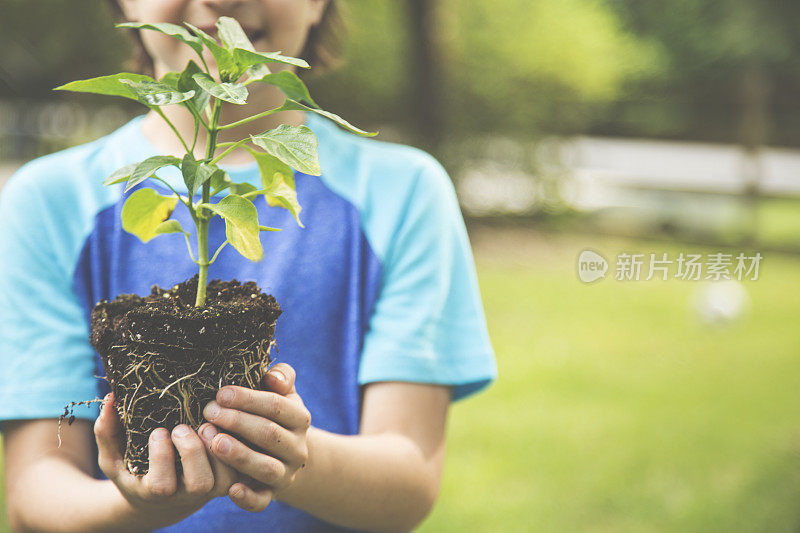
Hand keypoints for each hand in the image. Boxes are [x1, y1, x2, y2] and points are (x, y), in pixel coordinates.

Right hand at [94, 393, 238, 526]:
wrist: (162, 498)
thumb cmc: (134, 468)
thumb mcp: (113, 455)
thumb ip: (106, 430)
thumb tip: (112, 397)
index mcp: (156, 491)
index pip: (161, 485)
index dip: (161, 457)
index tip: (158, 432)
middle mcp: (186, 494)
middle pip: (199, 483)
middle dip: (191, 451)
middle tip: (181, 427)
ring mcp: (210, 488)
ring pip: (225, 478)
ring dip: (218, 448)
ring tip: (206, 425)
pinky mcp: (228, 477)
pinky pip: (241, 468)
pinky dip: (238, 445)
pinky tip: (224, 422)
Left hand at [202, 363, 311, 511]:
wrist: (282, 452)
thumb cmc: (272, 414)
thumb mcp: (281, 392)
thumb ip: (281, 377)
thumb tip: (273, 378)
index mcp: (300, 418)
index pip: (276, 406)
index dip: (248, 399)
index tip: (220, 393)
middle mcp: (297, 448)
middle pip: (269, 434)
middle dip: (237, 422)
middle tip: (209, 412)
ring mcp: (285, 473)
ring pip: (266, 468)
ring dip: (240, 455)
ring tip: (215, 442)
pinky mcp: (271, 494)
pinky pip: (262, 500)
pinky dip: (248, 497)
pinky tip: (231, 489)